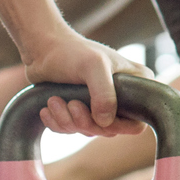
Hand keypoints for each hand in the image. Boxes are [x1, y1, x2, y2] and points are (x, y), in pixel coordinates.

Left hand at [27, 31, 148, 138]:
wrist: (43, 49)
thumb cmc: (71, 51)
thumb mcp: (94, 65)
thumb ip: (104, 93)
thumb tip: (105, 123)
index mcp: (135, 83)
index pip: (137, 122)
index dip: (117, 126)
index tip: (96, 116)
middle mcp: (120, 97)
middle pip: (109, 130)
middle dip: (85, 121)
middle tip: (71, 104)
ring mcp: (99, 105)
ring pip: (88, 130)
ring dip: (67, 120)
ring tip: (54, 100)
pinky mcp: (80, 110)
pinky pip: (71, 130)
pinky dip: (57, 122)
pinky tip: (48, 107)